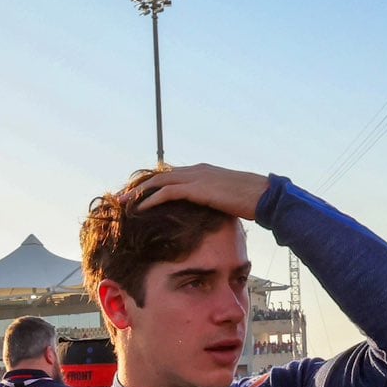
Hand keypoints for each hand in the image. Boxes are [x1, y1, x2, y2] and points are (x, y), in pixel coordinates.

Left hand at [131, 164, 268, 220]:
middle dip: (139, 187)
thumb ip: (213, 203)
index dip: (152, 185)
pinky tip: (139, 209)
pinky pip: (167, 192)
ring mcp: (196, 177)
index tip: (137, 195)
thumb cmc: (250, 201)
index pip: (170, 176)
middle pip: (159, 176)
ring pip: (158, 182)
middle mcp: (196, 171)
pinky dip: (151, 200)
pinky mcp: (197, 188)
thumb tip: (208, 215)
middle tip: (122, 197)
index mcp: (201, 172)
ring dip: (139, 193)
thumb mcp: (226, 200)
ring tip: (124, 203)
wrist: (263, 196)